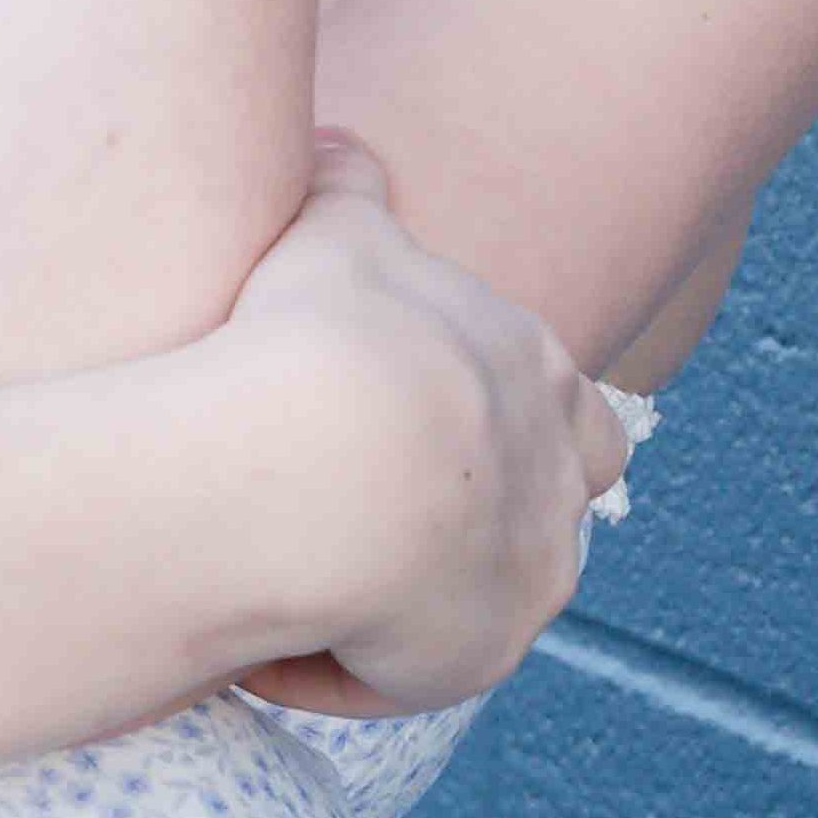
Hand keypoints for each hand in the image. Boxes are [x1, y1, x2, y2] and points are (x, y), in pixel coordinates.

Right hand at [214, 131, 632, 713]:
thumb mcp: (334, 236)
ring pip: (473, 600)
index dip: (481, 428)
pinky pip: (401, 673)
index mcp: (538, 374)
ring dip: (395, 603)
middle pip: (547, 514)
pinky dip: (334, 662)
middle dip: (468, 527)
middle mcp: (558, 476)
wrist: (330, 462)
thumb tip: (339, 145)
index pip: (559, 412)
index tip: (388, 439)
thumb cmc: (323, 337)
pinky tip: (259, 641)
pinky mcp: (482, 652)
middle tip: (359, 530)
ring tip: (291, 589)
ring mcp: (531, 570)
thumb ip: (346, 190)